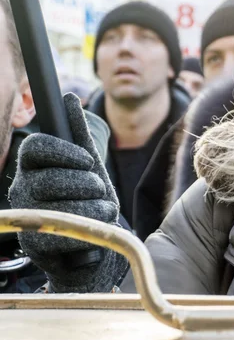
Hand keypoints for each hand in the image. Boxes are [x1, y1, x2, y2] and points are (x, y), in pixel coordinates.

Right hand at [9, 93, 127, 292]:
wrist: (92, 238)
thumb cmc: (86, 197)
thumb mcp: (87, 164)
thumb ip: (77, 133)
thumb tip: (67, 96)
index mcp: (32, 166)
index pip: (35, 147)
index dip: (64, 152)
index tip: (88, 161)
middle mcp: (21, 189)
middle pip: (50, 178)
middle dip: (86, 184)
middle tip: (99, 189)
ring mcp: (27, 216)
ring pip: (61, 206)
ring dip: (95, 206)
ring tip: (105, 207)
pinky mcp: (36, 242)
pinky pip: (65, 230)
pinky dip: (91, 224)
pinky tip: (100, 222)